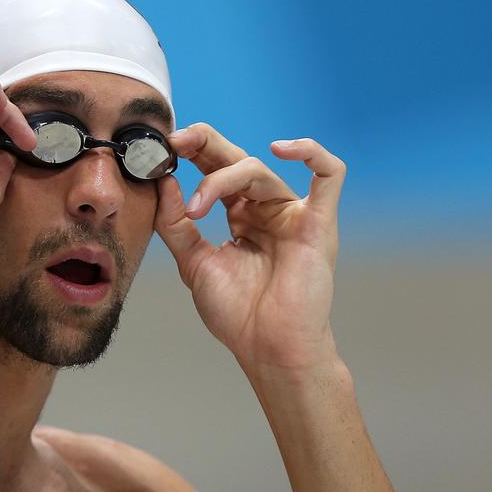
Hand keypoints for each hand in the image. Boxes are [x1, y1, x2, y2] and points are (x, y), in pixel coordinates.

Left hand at [154, 123, 346, 379]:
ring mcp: (292, 213)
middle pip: (236, 158)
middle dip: (204, 144)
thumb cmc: (237, 314)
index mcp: (238, 215)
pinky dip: (311, 152)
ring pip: (259, 170)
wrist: (268, 349)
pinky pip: (329, 175)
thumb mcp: (193, 263)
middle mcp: (265, 209)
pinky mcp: (318, 222)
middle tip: (176, 142)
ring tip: (196, 206)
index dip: (191, 151)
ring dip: (221, 178)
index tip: (162, 148)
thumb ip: (175, 224)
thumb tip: (164, 181)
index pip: (215, 168)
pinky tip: (281, 149)